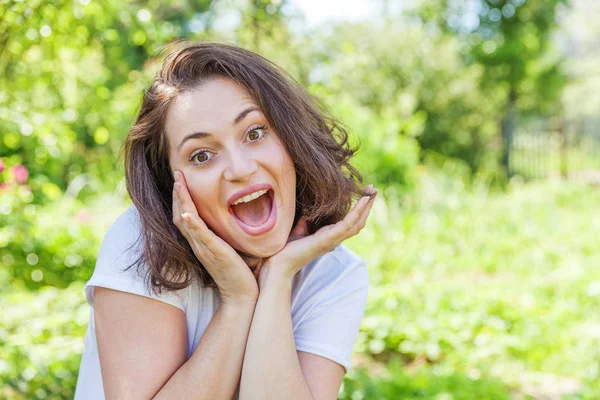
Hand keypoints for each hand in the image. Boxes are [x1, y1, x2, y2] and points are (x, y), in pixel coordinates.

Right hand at [172, 171, 258, 307]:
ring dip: (181, 200)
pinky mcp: (213, 252)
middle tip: (177, 173)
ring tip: (178, 183)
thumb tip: (240, 216)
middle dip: (178, 193)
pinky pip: (199, 236)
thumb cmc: (241, 272)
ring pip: (186, 220)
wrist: (242, 295)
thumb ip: (230, 233)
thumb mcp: (232, 248)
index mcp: (202, 242)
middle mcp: (198, 244)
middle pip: (180, 214)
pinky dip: (192, 223)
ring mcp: (204, 248)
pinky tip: (187, 211)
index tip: (182, 180)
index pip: (186, 216)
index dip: (182, 198)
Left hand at [257, 185, 376, 286]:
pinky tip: (363, 201)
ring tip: (372, 192)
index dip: (360, 210)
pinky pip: (347, 224)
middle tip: (374, 189)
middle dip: (367, 206)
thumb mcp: (298, 230)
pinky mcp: (327, 240)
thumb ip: (305, 223)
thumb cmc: (286, 249)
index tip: (365, 195)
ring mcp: (332, 240)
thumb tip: (306, 214)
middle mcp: (334, 239)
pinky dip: (357, 212)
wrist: (279, 264)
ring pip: (357, 223)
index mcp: (329, 236)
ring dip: (366, 207)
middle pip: (358, 222)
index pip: (351, 223)